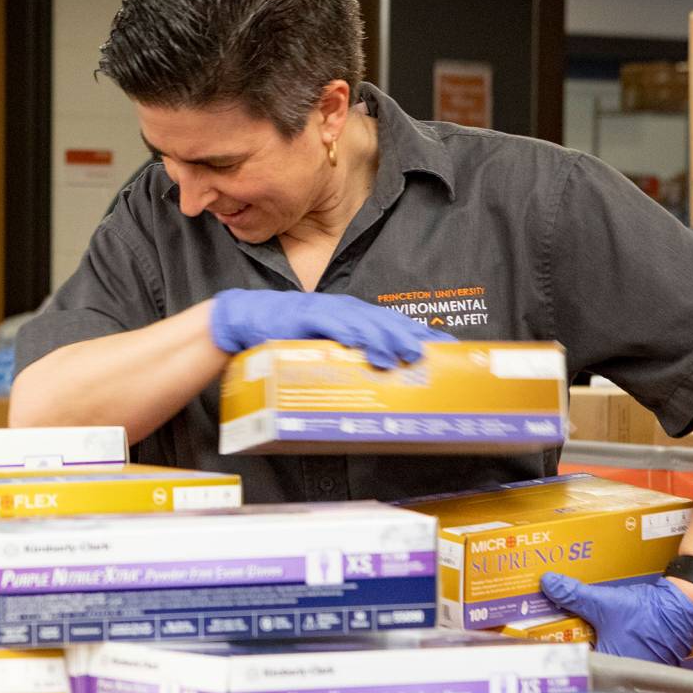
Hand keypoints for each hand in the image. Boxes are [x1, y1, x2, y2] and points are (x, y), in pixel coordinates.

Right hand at [207, 289, 453, 367]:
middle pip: (386, 321)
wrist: (243, 320)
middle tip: (430, 355)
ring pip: (365, 322)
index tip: (449, 348)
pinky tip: (365, 347)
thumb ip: (345, 359)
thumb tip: (373, 382)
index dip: (421, 333)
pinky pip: (333, 325)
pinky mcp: (306, 316)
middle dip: (411, 337)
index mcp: (353, 316)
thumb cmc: (284, 338)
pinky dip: (351, 334)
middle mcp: (345, 310)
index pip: (394, 323)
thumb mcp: (320, 348)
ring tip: (402, 355)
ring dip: (386, 338)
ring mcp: (326, 311)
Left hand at [539, 573, 692, 665]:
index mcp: (610, 663)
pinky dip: (608, 640)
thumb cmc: (648, 612)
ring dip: (592, 643)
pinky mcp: (645, 658)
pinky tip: (600, 629)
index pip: (576, 664)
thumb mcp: (603, 602)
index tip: (545, 642)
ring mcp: (636, 666)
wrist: (683, 607)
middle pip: (589, 660)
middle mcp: (624, 671)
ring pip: (605, 655)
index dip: (561, 652)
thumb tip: (549, 584)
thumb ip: (573, 594)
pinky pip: (619, 650)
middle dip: (575, 645)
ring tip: (574, 629)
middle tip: (556, 631)